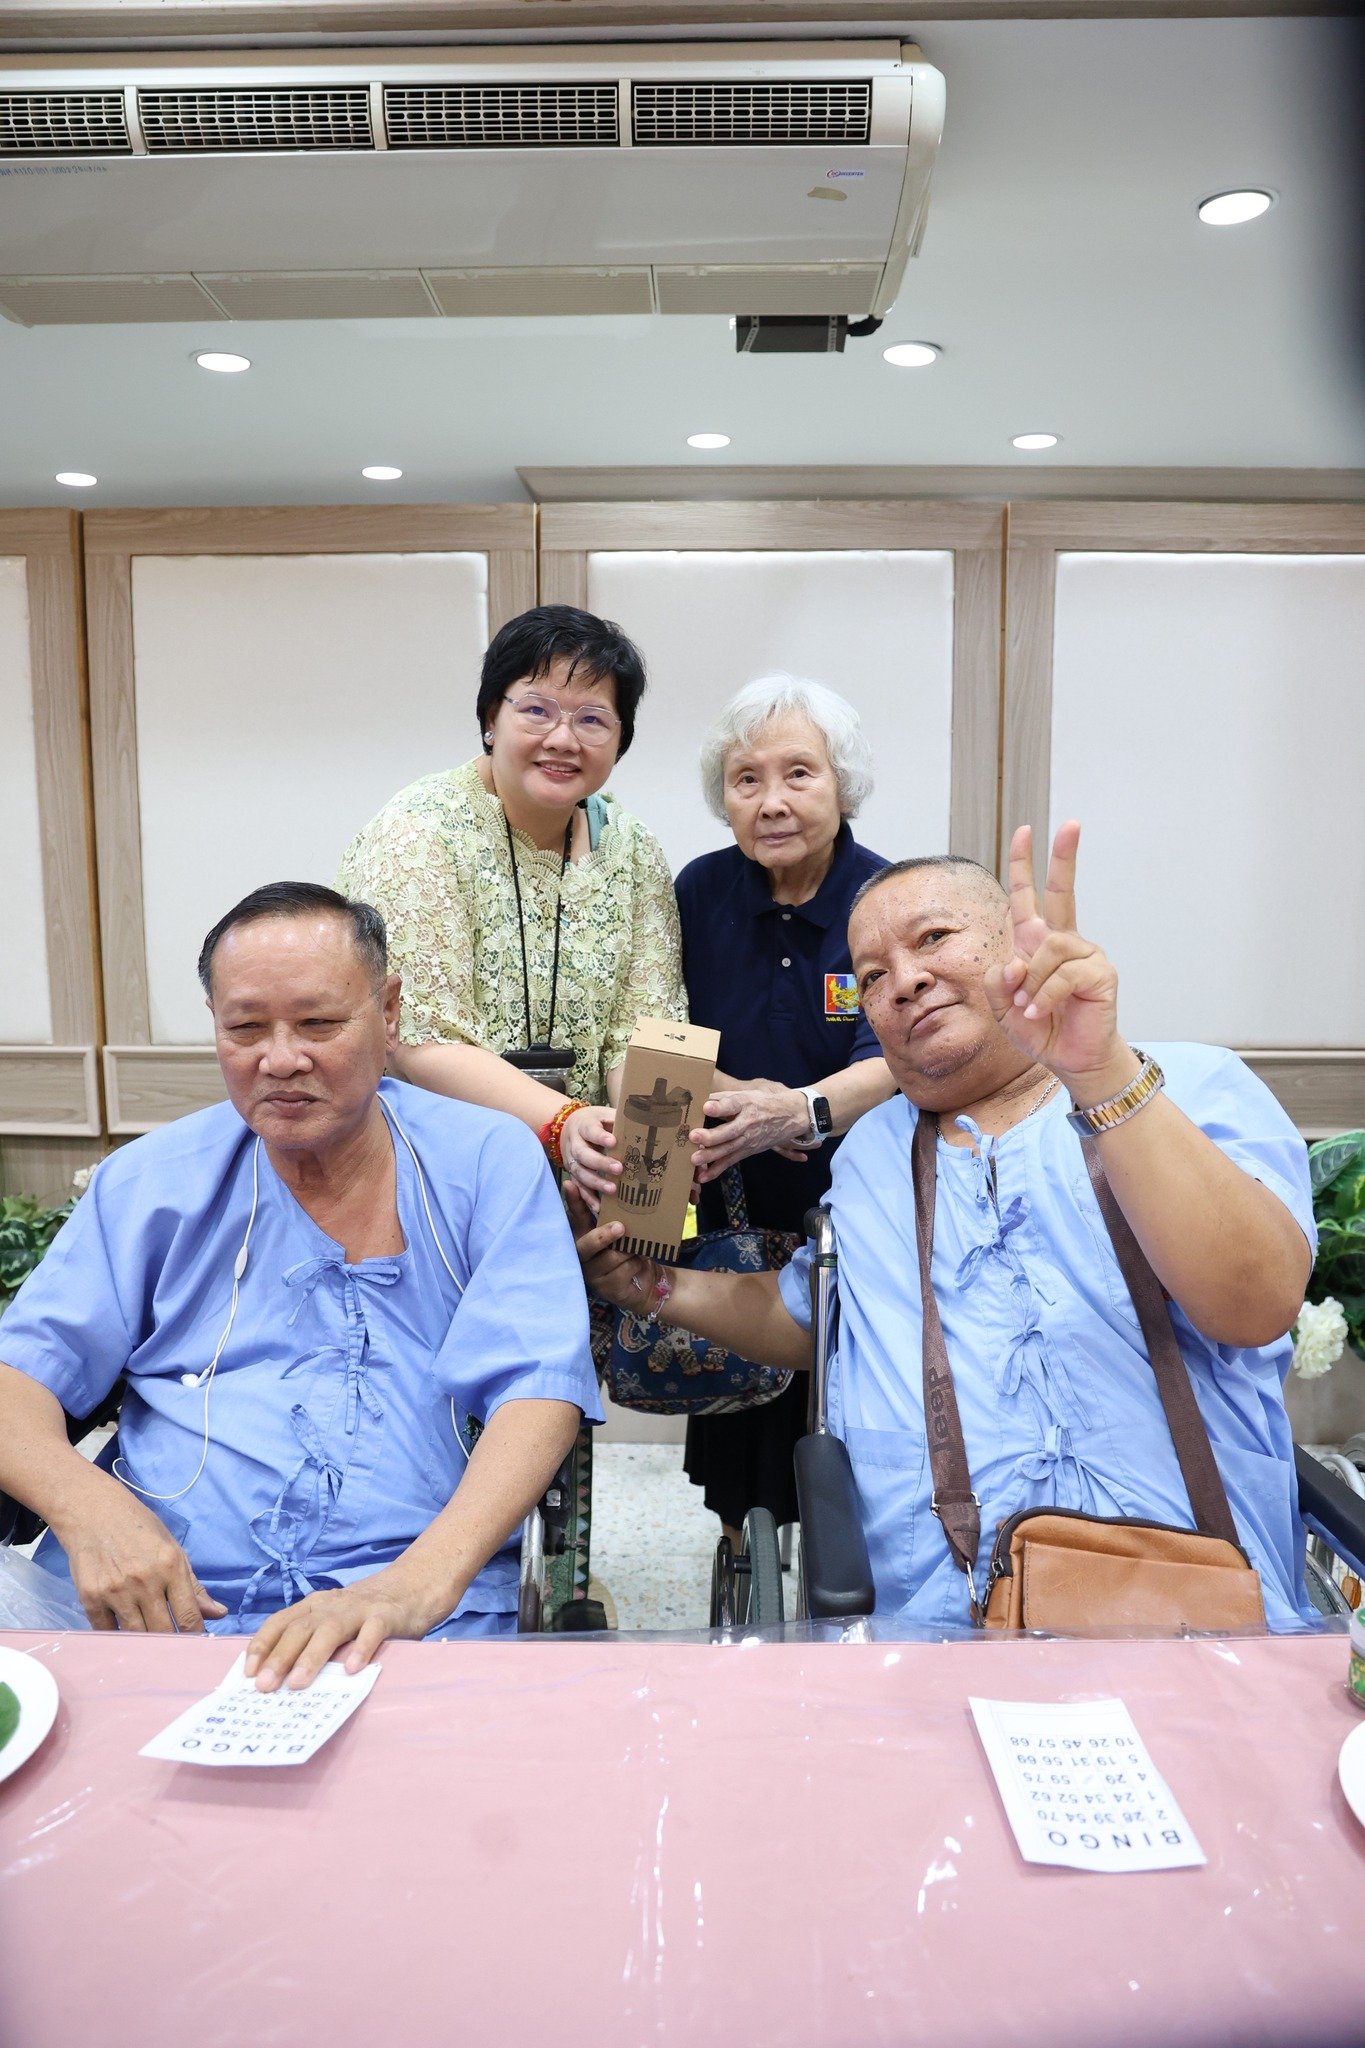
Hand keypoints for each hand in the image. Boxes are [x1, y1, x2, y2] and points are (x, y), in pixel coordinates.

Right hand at [57, 1475, 227, 1633]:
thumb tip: (219, 1614)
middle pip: (163, 1631)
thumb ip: (194, 1585)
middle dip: (171, 1643)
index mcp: (170, 1566)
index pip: (189, 1615)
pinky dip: (117, 1636)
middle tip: (173, 1647)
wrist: (93, 1512)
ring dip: (145, 1643)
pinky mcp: (91, 1598)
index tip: (195, 1644)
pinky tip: (124, 1633)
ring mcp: (116, 1591)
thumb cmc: (139, 1529)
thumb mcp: (173, 1549)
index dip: (195, 1636)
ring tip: (150, 1646)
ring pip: (136, 1635)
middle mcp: (145, 1580)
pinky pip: (107, 1632)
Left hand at [244, 1566, 434, 1691]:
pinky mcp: (386, 1617)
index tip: (247, 1673)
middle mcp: (331, 1606)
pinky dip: (361, 1649)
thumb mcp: (332, 1620)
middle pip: (300, 1629)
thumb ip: (310, 1641)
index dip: (262, 1646)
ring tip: (298, 1684)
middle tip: (264, 1687)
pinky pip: (372, 1632)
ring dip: (312, 1657)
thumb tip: (276, 1680)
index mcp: (313, 1607)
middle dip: (279, 1658)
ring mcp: (359, 1609)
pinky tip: (352, 1670)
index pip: (280, 1623)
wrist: (411, 1586)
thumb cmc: (363, 1614)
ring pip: (331, 1630)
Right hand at [559, 1104, 622, 1201]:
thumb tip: (647, 1119)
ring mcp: (571, 1160)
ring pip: (580, 1172)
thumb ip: (620, 1119)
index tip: (613, 1142)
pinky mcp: (572, 1174)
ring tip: (612, 1190)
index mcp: (584, 1125)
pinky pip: (578, 1187)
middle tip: (619, 1169)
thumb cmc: (595, 1121)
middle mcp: (574, 1143)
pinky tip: (599, 1207)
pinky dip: (588, 1198)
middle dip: (600, 1163)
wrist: (568, 1126)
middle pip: (583, 1154)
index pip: (591, 1130)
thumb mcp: (604, 1115)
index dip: (600, 1137)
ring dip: (595, 1182)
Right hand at [565, 1183, 657, 1310]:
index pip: (576, 1218)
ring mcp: (593, 1275)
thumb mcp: (623, 1234)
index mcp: (585, 1237)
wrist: (646, 1283)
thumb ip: (616, 1218)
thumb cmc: (629, 1252)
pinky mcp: (607, 1289)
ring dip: (630, 1251)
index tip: (569, 1183)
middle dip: (603, 1236)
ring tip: (638, 1249)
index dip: (573, 1202)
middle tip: (620, 1227)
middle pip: (587, 1244)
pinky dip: (637, 1264)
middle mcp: (584, 1257)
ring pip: (612, 1257)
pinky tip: (639, 1265)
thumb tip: (619, 1190)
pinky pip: (625, 1270)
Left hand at [689, 1083, 813, 1182]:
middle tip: (694, 1136)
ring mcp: (748, 1139)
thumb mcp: (749, 1092)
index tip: (706, 1107)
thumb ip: (724, 1096)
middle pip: (729, 1131)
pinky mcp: (747, 1151)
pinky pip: (730, 1161)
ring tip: (694, 1159)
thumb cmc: (764, 1101)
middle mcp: (748, 1123)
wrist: (792, 1115)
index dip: (720, 1106)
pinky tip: (702, 1177)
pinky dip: (717, 1169)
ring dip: (711, 1155)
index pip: (732, 1105)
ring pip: (728, 1148)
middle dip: (711, 1136)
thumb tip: (699, 1096)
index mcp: (746, 1103)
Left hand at [985, 822, 1131, 1097]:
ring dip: (1031, 983)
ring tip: (1029, 1007)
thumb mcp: (1003, 1005)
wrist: (1070, 1058)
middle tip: (1071, 823)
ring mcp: (1085, 954)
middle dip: (1064, 857)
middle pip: (1062, 892)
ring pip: (1046, 950)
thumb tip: (1016, 961)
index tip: (1025, 831)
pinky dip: (1044, 997)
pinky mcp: (1100, 973)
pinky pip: (1062, 976)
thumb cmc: (1039, 1028)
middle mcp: (1063, 942)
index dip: (1023, 865)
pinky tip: (1039, 1013)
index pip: (1027, 897)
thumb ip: (999, 979)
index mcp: (1036, 943)